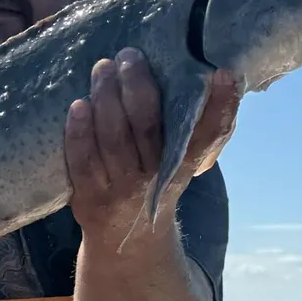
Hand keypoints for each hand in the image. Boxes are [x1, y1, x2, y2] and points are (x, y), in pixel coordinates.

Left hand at [65, 49, 239, 242]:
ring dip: (106, 100)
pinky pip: (83, 162)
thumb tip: (203, 76)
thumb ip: (189, 131)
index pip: (204, 138)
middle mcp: (153, 180)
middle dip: (138, 88)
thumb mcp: (178, 166)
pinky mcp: (90, 199)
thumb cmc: (154, 187)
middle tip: (130, 55)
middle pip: (146, 129)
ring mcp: (120, 191)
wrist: (127, 245)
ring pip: (113, 140)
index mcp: (182, 169)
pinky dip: (79, 133)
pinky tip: (78, 106)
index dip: (217, 108)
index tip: (224, 74)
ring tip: (103, 68)